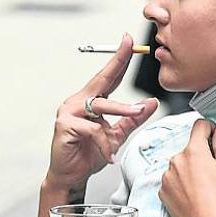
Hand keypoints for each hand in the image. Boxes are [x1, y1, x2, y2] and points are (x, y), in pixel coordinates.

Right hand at [46, 33, 159, 190]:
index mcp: (89, 101)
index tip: (128, 41)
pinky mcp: (65, 126)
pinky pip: (93, 129)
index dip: (119, 59)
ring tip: (137, 114)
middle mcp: (77, 102)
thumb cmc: (88, 154)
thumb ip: (132, 119)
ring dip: (123, 110)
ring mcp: (69, 112)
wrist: (70, 176)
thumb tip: (150, 103)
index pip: (108, 77)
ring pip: (101, 105)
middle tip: (132, 48)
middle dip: (118, 63)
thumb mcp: (116, 135)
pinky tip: (110, 154)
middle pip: (101, 80)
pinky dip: (104, 142)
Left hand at [159, 120, 215, 216]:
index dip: (210, 129)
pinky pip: (173, 180)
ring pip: (181, 165)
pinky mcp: (162, 190)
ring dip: (191, 170)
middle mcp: (176, 159)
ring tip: (204, 187)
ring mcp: (167, 175)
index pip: (199, 126)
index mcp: (194, 151)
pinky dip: (181, 184)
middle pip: (191, 148)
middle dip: (203, 156)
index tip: (214, 137)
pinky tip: (192, 195)